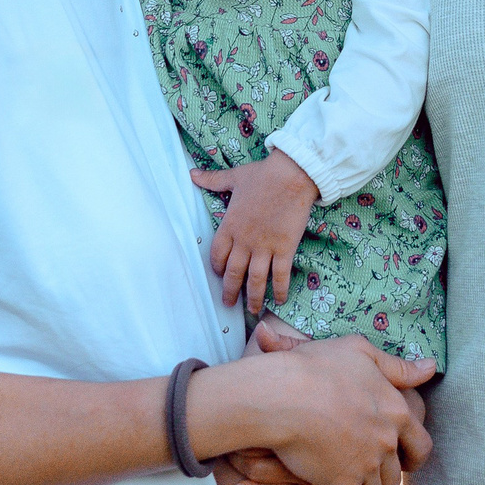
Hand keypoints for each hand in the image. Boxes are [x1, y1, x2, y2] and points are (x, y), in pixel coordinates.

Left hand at [192, 149, 321, 312]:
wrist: (292, 174)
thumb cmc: (263, 175)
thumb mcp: (234, 177)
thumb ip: (212, 180)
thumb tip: (192, 174)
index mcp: (230, 225)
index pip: (217, 255)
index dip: (217, 268)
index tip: (219, 275)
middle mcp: (244, 240)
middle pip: (234, 273)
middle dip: (230, 291)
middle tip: (229, 304)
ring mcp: (265, 246)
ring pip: (255, 279)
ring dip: (253, 298)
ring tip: (252, 311)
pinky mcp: (285, 248)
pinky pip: (280, 275)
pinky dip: (278, 290)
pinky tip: (279, 301)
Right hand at [207, 335, 432, 484]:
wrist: (283, 395)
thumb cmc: (317, 368)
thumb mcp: (361, 352)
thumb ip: (398, 367)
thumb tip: (431, 367)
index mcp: (396, 411)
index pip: (422, 447)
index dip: (413, 458)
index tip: (403, 463)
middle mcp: (386, 442)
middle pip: (394, 476)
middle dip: (381, 477)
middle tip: (363, 472)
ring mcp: (365, 467)